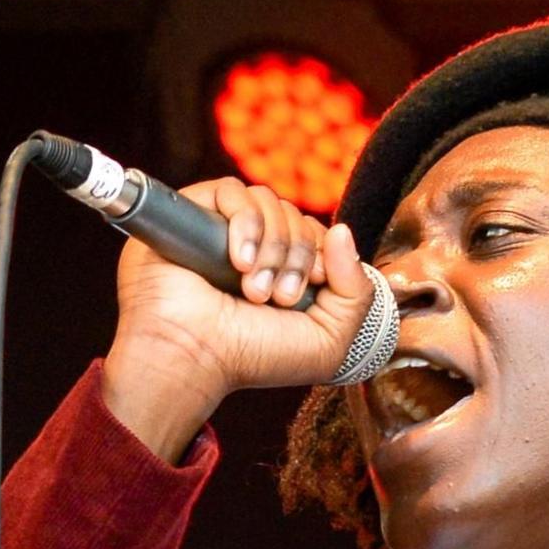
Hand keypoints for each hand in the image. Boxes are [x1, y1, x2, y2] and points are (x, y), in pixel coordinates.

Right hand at [99, 178, 375, 462]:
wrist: (194, 357)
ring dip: (272, 246)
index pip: (317, 233)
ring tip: (254, 288)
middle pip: (296, 216)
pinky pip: (232, 190)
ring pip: (269, 200)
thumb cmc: (253, 357)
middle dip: (296, 256)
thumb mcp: (328, 341)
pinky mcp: (191, 212)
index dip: (321, 253)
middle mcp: (254, 248)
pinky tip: (238, 261)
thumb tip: (343, 231)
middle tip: (279, 299)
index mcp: (283, 272)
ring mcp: (222, 229)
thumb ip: (357, 291)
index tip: (310, 286)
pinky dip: (245, 223)